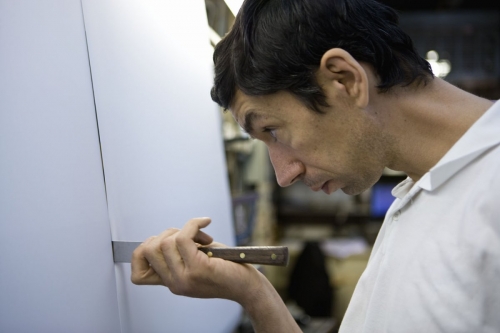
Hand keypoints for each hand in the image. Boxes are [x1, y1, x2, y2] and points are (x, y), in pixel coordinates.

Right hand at [131, 217, 261, 302]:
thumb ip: (178, 254)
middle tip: (188, 236)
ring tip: (203, 236)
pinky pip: (183, 237)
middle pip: (148, 250)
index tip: (164, 241)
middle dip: (167, 233)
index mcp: (171, 283)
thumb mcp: (195, 263)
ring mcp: (184, 277)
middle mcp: (174, 283)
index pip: (137, 275)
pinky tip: (206, 223)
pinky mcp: (198, 268)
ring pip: (165, 242)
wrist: (248, 285)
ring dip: (185, 229)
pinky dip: (194, 224)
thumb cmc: (225, 269)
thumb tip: (167, 234)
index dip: (141, 253)